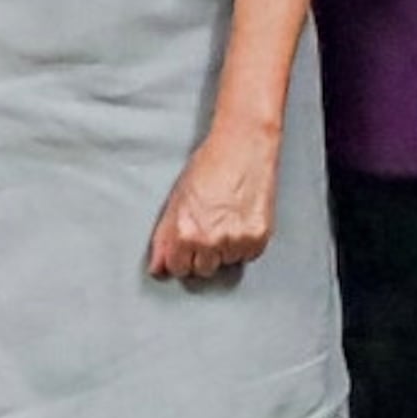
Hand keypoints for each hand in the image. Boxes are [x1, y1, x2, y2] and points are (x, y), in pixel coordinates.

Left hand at [145, 131, 276, 280]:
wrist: (243, 147)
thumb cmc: (210, 165)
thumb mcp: (177, 199)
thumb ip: (165, 237)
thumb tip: (158, 267)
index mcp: (185, 232)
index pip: (177, 268)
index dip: (180, 256)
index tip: (184, 248)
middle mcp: (210, 240)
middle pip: (202, 270)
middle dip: (202, 254)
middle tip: (208, 228)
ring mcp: (236, 241)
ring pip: (226, 263)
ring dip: (225, 249)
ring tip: (226, 218)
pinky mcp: (258, 239)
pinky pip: (248, 256)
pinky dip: (245, 243)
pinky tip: (240, 220)